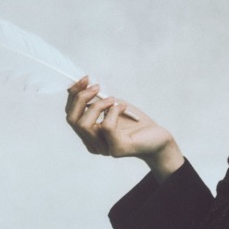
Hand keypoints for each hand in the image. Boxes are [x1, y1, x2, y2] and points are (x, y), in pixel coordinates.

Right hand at [65, 76, 183, 178]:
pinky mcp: (117, 149)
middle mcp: (93, 144)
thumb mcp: (113, 106)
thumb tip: (82, 83)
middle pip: (72, 120)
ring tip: (113, 99)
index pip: (71, 115)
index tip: (85, 78)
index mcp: (89, 134)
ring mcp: (104, 149)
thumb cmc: (135, 122)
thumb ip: (97, 99)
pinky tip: (123, 107)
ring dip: (98, 105)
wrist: (158, 139)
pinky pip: (106, 127)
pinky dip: (113, 111)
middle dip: (81, 98)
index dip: (73, 95)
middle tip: (97, 86)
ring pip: (85, 124)